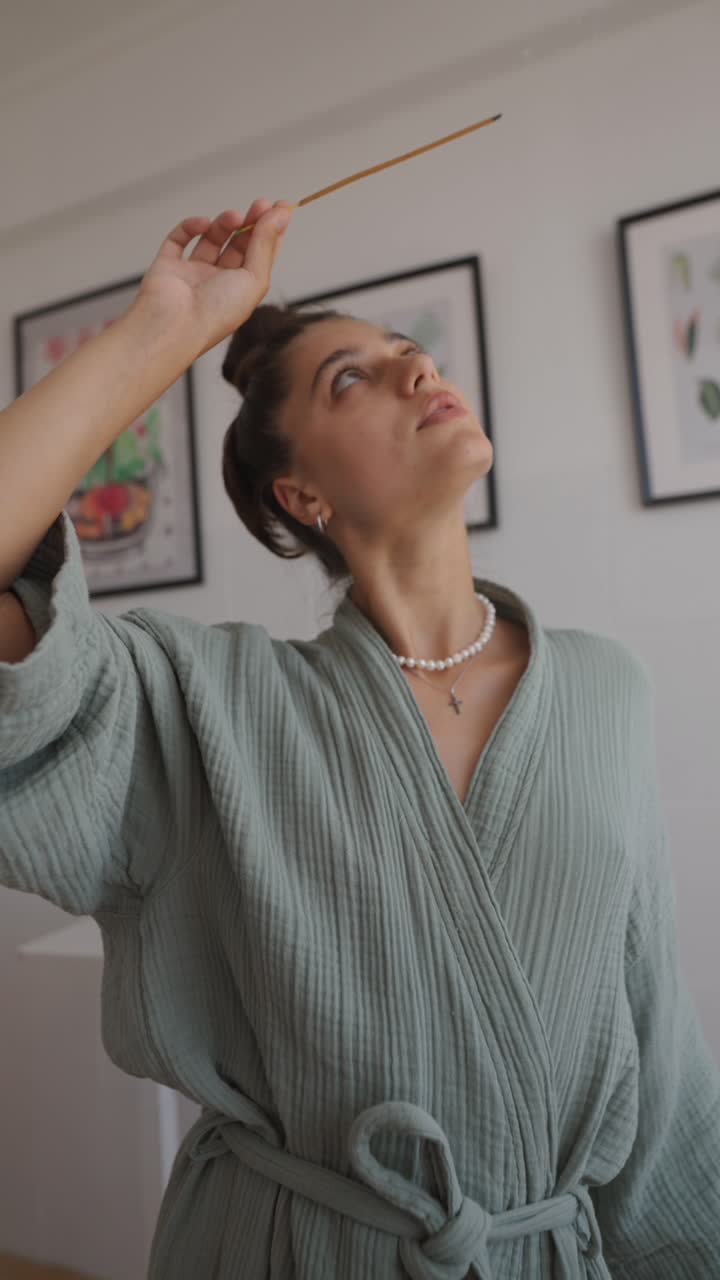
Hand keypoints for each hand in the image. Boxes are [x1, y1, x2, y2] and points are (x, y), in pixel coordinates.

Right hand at [130, 197, 291, 359]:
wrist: (175, 324)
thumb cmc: (216, 314)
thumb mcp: (254, 278)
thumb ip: (265, 245)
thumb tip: (280, 216)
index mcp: (241, 291)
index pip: (259, 257)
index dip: (270, 232)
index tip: (280, 208)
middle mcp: (218, 283)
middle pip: (238, 245)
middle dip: (251, 223)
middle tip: (261, 204)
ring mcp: (192, 273)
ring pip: (211, 239)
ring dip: (224, 223)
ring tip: (234, 216)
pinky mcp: (169, 265)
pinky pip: (179, 239)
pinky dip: (190, 226)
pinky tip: (203, 223)